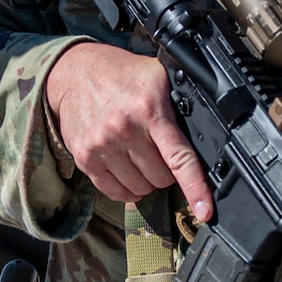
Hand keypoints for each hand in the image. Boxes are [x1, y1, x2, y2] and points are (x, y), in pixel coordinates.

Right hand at [43, 42, 213, 218]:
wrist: (74, 70)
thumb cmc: (120, 75)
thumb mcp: (157, 76)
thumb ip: (180, 103)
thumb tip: (207, 134)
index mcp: (148, 108)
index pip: (178, 157)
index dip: (195, 187)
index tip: (205, 210)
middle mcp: (123, 128)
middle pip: (161, 178)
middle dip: (165, 170)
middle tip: (157, 149)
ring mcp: (101, 145)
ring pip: (140, 189)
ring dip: (145, 179)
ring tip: (138, 154)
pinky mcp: (85, 158)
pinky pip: (115, 192)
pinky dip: (127, 188)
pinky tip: (126, 169)